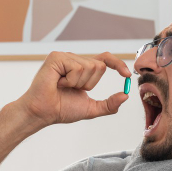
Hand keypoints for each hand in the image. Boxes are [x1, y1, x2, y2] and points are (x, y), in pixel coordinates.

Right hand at [16, 51, 131, 127]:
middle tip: (72, 89)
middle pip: (100, 66)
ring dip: (79, 83)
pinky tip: (58, 83)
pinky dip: (70, 80)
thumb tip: (125, 96)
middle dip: (90, 84)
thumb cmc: (62, 109)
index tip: (127, 75)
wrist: (44, 112)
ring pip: (89, 67)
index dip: (118, 64)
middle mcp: (75, 60)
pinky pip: (76, 68)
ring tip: (63, 86)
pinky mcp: (56, 57)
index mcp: (83, 68)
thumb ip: (109, 104)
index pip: (105, 60)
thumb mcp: (91, 108)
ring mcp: (65, 57)